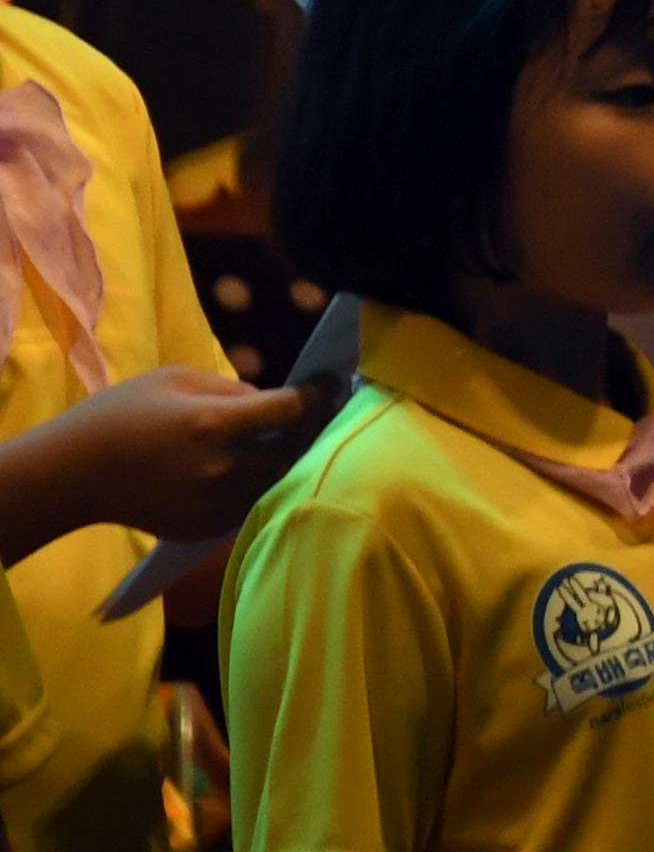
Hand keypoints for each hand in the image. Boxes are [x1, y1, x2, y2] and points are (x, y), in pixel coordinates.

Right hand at [49, 366, 317, 541]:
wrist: (72, 473)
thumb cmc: (119, 414)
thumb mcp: (174, 378)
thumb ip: (229, 387)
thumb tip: (267, 399)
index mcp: (216, 423)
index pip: (291, 410)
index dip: (317, 397)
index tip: (330, 389)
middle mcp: (222, 466)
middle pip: (292, 451)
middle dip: (307, 434)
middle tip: (318, 421)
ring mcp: (213, 501)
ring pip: (274, 483)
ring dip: (285, 466)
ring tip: (290, 448)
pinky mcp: (202, 527)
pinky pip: (247, 507)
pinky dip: (257, 490)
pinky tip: (256, 475)